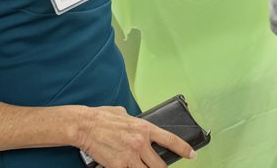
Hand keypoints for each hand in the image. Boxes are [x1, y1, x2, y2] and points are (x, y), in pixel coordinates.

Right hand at [75, 106, 194, 167]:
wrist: (84, 125)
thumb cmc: (102, 117)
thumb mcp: (124, 114)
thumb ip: (135, 122)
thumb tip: (138, 125)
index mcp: (144, 128)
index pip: (170, 140)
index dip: (184, 149)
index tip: (192, 155)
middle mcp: (140, 143)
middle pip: (160, 165)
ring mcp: (130, 156)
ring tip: (142, 167)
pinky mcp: (118, 166)